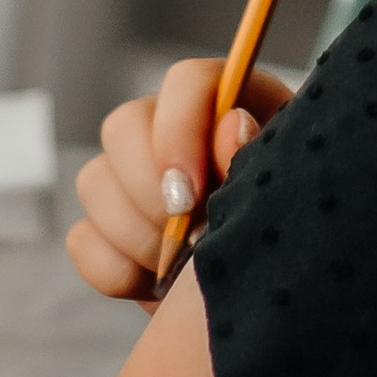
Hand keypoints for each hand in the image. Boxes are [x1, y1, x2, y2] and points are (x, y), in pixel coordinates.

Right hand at [65, 54, 292, 300]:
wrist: (272, 293)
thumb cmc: (293, 227)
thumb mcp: (288, 189)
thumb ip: (257, 155)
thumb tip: (231, 124)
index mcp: (227, 106)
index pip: (187, 83)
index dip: (179, 129)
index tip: (191, 194)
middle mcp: (169, 131)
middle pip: (123, 126)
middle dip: (149, 190)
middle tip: (189, 235)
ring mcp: (131, 181)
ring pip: (94, 182)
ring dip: (137, 234)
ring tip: (183, 266)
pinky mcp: (109, 232)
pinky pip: (83, 241)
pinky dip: (116, 271)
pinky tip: (157, 286)